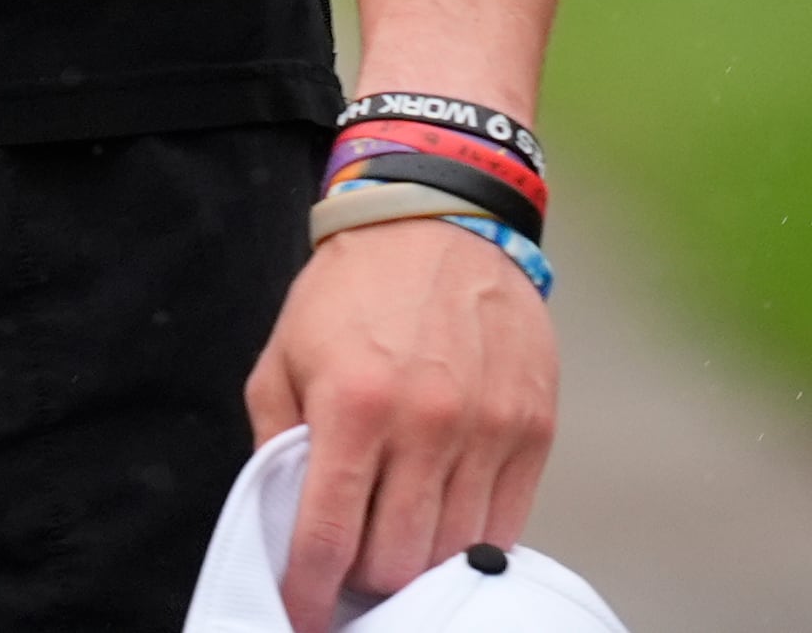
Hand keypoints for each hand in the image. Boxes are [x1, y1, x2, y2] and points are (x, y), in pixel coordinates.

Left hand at [244, 213, 554, 629]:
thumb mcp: (283, 359)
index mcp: (354, 406)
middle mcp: (428, 421)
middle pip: (394, 563)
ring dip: (418, 565)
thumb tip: (286, 532)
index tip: (303, 613)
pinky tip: (445, 524)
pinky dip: (472, 542)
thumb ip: (276, 449)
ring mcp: (489, 426)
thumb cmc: (352, 291)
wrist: (442, 218)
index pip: (327, 543)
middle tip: (350, 568)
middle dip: (362, 581)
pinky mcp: (534, 426)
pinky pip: (505, 525)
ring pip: (452, 553)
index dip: (308, 595)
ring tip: (397, 544)